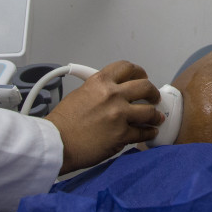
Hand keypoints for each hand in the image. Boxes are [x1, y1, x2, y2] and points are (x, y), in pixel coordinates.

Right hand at [45, 60, 162, 173]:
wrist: (56, 143)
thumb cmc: (63, 123)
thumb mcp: (79, 94)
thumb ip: (99, 90)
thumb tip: (113, 93)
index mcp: (100, 82)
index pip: (127, 68)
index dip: (138, 72)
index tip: (142, 77)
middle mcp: (112, 95)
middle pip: (145, 87)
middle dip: (153, 92)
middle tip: (153, 97)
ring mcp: (119, 115)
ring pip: (149, 111)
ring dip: (155, 115)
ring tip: (156, 117)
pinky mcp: (122, 135)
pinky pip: (143, 132)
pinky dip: (148, 133)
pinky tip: (149, 132)